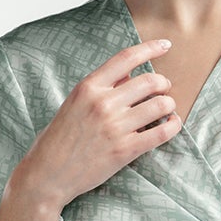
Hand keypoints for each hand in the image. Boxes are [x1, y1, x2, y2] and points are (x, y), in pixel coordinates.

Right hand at [0, 37, 181, 220]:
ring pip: (160, 104)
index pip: (126, 58)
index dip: (151, 48)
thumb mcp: (74, 104)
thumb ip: (102, 88)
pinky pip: (162, 132)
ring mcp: (115, 127)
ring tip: (166, 109)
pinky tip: (173, 124)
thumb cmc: (59, 139)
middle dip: (163, 83)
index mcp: (88, 87)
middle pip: (149, 81)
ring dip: (169, 104)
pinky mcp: (125, 150)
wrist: (47, 175)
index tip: (166, 45)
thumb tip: (132, 73)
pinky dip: (173, 125)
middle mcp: (103, 103)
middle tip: (164, 90)